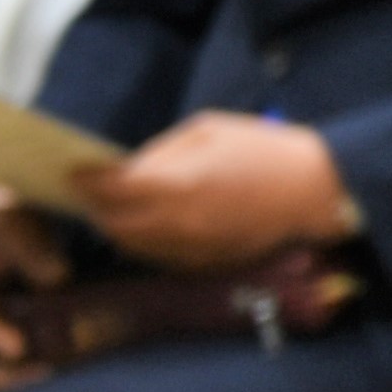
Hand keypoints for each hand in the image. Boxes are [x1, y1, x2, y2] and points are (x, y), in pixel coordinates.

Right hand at [0, 202, 71, 390]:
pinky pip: (18, 371)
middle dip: (8, 377)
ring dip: (24, 380)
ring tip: (61, 376)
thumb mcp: (19, 226)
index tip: (19, 349)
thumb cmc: (15, 226)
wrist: (15, 231)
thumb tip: (56, 279)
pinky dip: (37, 373)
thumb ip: (34, 252)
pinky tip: (71, 370)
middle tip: (48, 374)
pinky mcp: (11, 343)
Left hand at [70, 114, 355, 271]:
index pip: (109, 189)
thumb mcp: (209, 130)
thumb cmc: (266, 151)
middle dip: (98, 206)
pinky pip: (159, 255)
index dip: (86, 180)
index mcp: (175, 184)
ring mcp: (190, 246)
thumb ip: (162, 153)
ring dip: (119, 226)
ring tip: (118, 207)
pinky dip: (146, 241)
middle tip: (93, 191)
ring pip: (131, 244)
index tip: (75, 171)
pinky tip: (152, 224)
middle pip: (112, 222)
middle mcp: (176, 222)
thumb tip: (129, 169)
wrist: (316, 191)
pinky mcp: (205, 260)